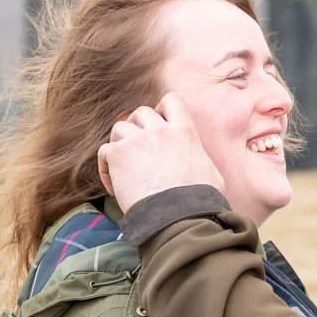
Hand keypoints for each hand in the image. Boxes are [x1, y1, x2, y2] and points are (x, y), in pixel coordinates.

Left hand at [99, 93, 226, 211]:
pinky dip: (106, 167)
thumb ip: (200, 160)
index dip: (162, 110)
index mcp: (184, 131)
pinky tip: (114, 186)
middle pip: (140, 112)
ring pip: (119, 128)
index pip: (171, 101)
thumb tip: (203, 167)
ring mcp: (137, 141)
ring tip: (124, 167)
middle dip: (137, 127)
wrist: (178, 215)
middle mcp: (159, 130)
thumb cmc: (199, 201)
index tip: (159, 126)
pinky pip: (105, 151)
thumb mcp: (211, 173)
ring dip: (120, 144)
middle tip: (137, 149)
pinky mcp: (118, 155)